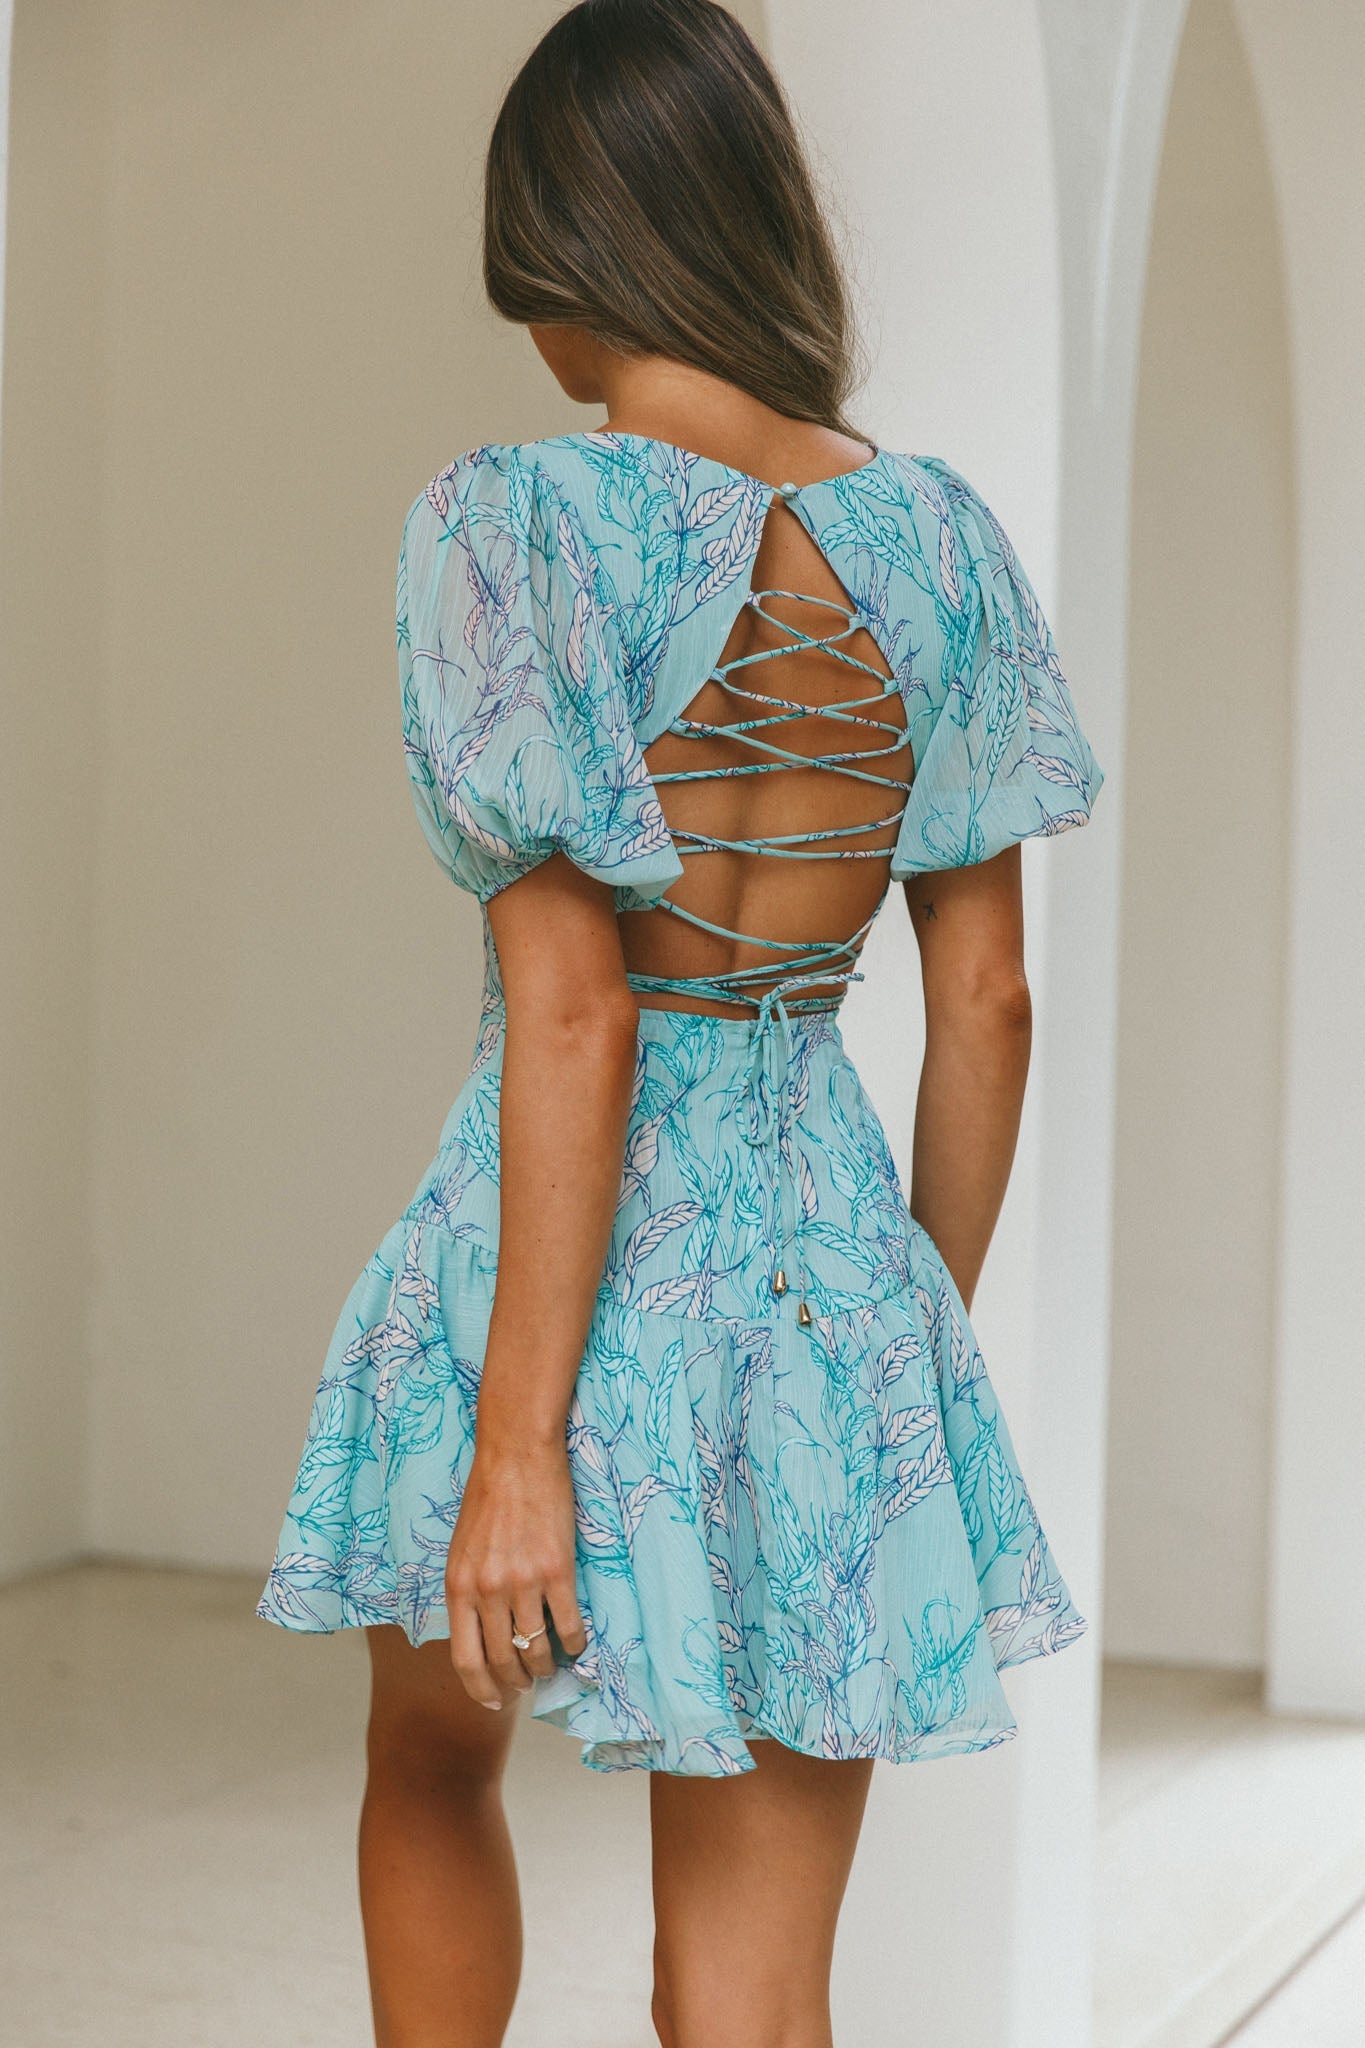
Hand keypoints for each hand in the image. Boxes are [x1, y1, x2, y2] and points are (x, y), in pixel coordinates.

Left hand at [444, 1437, 587, 1710]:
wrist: (517, 1454)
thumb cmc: (488, 1498)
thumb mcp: (461, 1550)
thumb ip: (468, 1592)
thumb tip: (482, 1633)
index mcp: (458, 1586)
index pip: (464, 1658)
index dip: (480, 1688)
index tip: (492, 1702)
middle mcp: (487, 1591)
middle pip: (502, 1661)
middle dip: (515, 1682)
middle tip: (526, 1685)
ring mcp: (523, 1582)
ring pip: (536, 1648)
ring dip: (544, 1665)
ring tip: (549, 1663)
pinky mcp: (558, 1570)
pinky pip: (568, 1625)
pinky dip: (574, 1643)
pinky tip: (576, 1643)